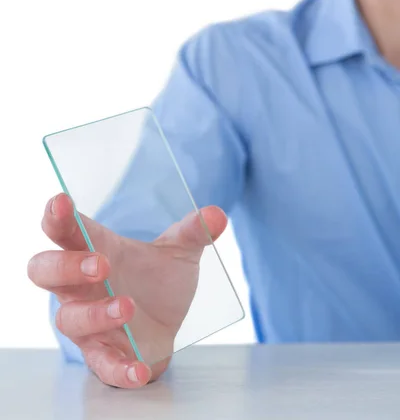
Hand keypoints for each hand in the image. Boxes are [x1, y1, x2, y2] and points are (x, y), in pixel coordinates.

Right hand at [27, 193, 226, 387]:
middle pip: (44, 270)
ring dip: (95, 313)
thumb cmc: (158, 279)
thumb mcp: (179, 251)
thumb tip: (217, 215)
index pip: (62, 230)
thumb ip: (194, 231)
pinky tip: (139, 368)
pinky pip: (101, 364)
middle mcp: (80, 286)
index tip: (61, 203)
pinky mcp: (103, 354)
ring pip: (68, 318)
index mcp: (94, 250)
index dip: (56, 217)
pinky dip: (118, 368)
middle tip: (100, 264)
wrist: (165, 324)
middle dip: (65, 266)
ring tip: (127, 306)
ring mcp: (87, 321)